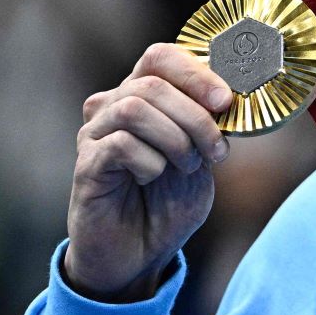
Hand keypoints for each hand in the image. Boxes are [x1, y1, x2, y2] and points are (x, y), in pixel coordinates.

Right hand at [64, 43, 233, 300]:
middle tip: (215, 151)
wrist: (139, 257)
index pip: (160, 57)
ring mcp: (94, 135)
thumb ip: (212, 125)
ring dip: (175, 139)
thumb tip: (230, 96)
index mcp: (143, 97)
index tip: (226, 101)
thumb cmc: (167, 204)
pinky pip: (119, 145)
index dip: (196, 72)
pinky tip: (152, 179)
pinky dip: (150, 162)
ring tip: (186, 168)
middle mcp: (112, 107)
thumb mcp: (202, 158)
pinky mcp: (85, 166)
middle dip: (196, 116)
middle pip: (153, 83)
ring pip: (134, 108)